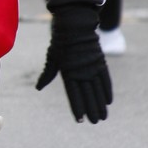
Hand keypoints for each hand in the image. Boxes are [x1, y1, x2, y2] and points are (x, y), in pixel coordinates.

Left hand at [36, 7, 112, 123]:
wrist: (75, 25)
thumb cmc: (60, 42)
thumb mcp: (52, 58)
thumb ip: (48, 74)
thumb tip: (38, 88)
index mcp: (68, 73)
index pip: (73, 95)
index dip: (77, 108)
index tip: (80, 120)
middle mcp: (81, 72)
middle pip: (88, 95)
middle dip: (92, 110)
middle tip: (95, 122)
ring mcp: (92, 68)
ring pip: (98, 90)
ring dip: (101, 104)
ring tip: (103, 117)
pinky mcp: (100, 62)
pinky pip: (105, 79)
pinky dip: (107, 90)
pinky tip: (109, 101)